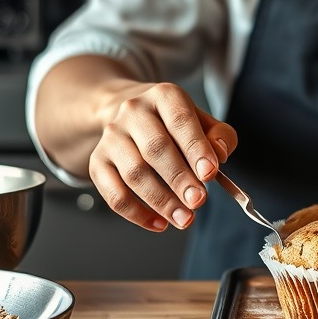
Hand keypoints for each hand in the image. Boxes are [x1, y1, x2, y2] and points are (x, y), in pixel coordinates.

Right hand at [88, 80, 237, 231]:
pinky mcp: (97, 161)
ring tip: (184, 217)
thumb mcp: (201, 120)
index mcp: (164, 96)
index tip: (210, 173)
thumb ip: (220, 136)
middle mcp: (134, 111)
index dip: (196, 148)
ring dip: (161, 201)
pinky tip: (159, 223)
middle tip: (198, 201)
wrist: (128, 115)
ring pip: (134, 173)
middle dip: (179, 179)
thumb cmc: (172, 123)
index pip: (180, 120)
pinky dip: (136, 213)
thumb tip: (220, 154)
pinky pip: (113, 194)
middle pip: (155, 148)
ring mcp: (112, 136)